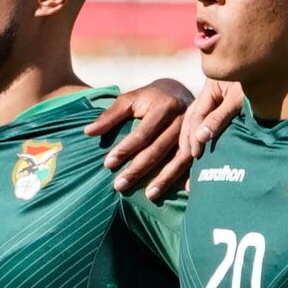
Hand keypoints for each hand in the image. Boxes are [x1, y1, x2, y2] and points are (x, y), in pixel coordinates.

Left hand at [98, 78, 233, 194]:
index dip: (125, 149)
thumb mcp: (130, 100)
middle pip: (158, 149)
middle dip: (138, 169)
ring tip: (149, 196)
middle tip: (120, 186)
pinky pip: (194, 161)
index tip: (108, 164)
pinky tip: (185, 191)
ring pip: (178, 158)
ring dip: (164, 179)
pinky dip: (190, 176)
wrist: (179, 91)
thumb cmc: (150, 98)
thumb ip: (110, 116)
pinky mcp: (199, 141)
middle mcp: (181, 119)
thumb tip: (88, 132)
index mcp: (163, 106)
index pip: (142, 133)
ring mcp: (193, 132)